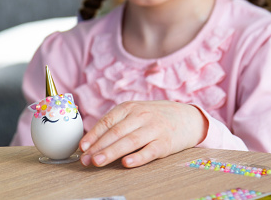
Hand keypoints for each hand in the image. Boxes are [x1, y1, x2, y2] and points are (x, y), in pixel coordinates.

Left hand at [79, 101, 207, 167]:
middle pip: (116, 132)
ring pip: (129, 141)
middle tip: (85, 159)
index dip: (93, 135)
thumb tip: (92, 141)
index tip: (82, 147)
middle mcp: (141, 116)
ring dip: (111, 152)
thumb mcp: (136, 112)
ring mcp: (154, 129)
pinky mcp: (166, 143)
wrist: (188, 117)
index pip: (107, 121)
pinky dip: (137, 157)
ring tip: (97, 162)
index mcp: (130, 107)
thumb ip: (117, 123)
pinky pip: (150, 151)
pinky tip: (126, 163)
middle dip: (98, 147)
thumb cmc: (155, 116)